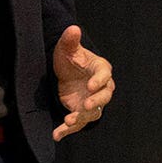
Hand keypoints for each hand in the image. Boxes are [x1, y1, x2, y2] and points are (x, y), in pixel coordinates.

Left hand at [52, 25, 113, 140]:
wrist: (65, 72)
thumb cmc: (71, 58)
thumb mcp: (67, 48)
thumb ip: (70, 40)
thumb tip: (73, 28)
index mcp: (101, 70)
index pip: (104, 76)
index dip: (99, 81)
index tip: (91, 86)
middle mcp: (101, 88)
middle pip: (104, 97)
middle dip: (95, 102)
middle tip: (85, 106)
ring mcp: (92, 102)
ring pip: (92, 113)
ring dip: (81, 118)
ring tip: (68, 121)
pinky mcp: (81, 112)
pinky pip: (78, 123)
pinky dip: (68, 129)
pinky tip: (57, 134)